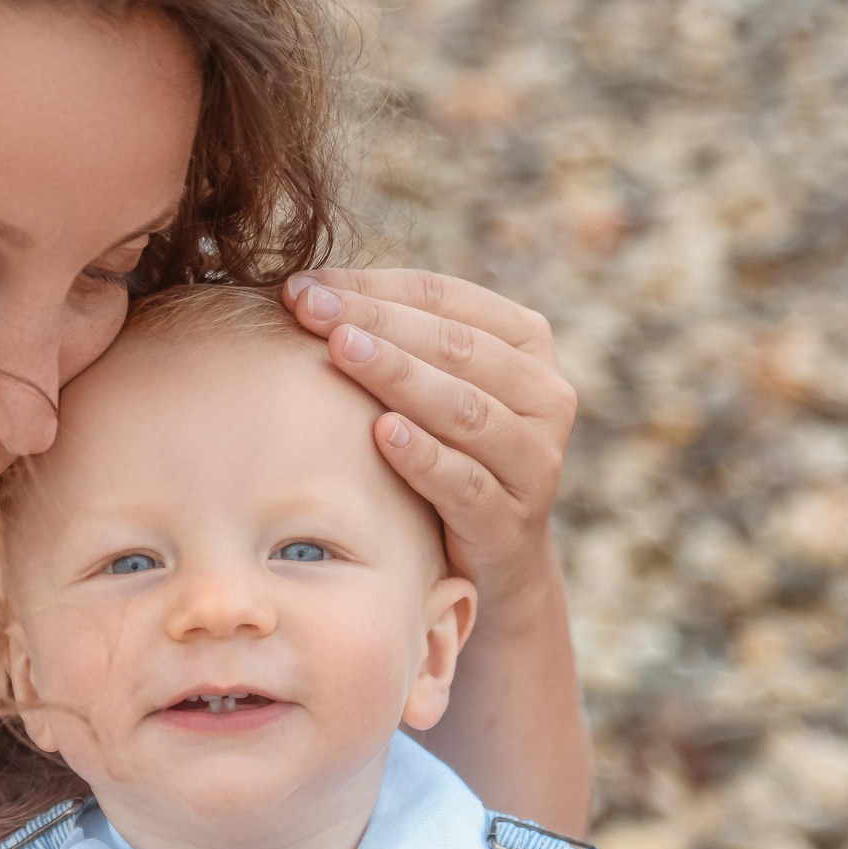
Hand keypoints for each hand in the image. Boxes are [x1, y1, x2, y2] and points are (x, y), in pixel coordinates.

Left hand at [281, 269, 577, 609]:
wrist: (489, 562)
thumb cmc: (445, 456)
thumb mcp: (432, 389)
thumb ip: (397, 340)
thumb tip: (304, 291)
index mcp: (525, 344)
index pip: (444, 298)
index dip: (374, 287)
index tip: (303, 286)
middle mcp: (544, 395)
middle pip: (455, 346)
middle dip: (376, 322)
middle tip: (309, 309)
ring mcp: (535, 460)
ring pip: (464, 409)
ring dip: (399, 376)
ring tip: (341, 351)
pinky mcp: (511, 520)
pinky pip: (464, 482)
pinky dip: (423, 456)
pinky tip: (381, 434)